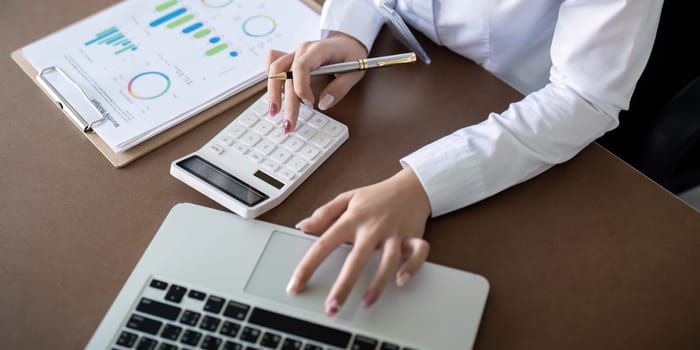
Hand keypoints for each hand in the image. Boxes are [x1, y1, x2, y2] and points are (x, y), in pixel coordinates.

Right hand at [266, 31, 367, 133]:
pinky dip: (271, 79)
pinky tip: (272, 94)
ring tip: (274, 113)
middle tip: (288, 124)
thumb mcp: (354, 72)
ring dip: (273, 93)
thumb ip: (340, 88)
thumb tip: (323, 103)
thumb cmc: (350, 55)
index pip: (301, 66)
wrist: (346, 43)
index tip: (310, 104)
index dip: (302, 87)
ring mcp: (294, 54)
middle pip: (286, 74)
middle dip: (286, 102)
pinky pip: (274, 65)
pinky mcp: (290, 60)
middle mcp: (302, 50)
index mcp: (318, 49)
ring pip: (275, 71)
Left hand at [287, 167, 431, 315]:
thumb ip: (324, 213)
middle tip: (332, 307)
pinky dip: (412, 267)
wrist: (411, 186)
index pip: (324, 244)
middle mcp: (373, 228)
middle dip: (344, 285)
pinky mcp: (413, 237)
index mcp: (353, 219)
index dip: (308, 266)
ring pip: (388, 260)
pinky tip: (401, 280)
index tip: (296, 285)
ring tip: (366, 303)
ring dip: (378, 283)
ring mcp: (394, 234)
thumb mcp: (347, 198)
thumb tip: (303, 226)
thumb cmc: (377, 195)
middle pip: (357, 258)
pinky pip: (418, 254)